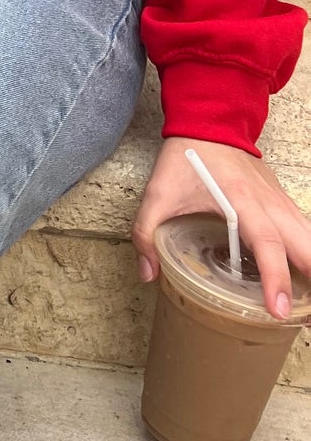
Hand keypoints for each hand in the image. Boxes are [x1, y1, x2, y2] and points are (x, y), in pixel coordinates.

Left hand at [133, 135, 310, 319]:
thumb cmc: (186, 158)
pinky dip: (309, 253)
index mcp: (241, 201)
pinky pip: (305, 230)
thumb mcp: (157, 193)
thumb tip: (149, 273)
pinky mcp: (282, 201)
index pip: (268, 243)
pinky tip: (305, 275)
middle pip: (306, 245)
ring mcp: (280, 201)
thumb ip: (146, 232)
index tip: (278, 309)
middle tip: (307, 318)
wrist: (209, 122)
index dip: (276, 278)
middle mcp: (269, 203)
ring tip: (309, 308)